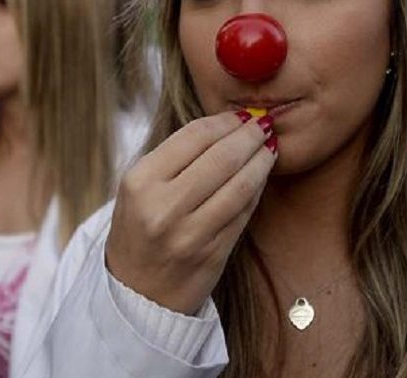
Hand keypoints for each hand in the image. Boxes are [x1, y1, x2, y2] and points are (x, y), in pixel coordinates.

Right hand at [105, 111, 276, 314]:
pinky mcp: (212, 254)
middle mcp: (163, 207)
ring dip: (261, 160)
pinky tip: (262, 174)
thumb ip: (175, 157)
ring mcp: (189, 234)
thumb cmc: (140, 228)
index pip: (193, 136)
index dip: (224, 121)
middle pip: (221, 157)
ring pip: (240, 185)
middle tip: (264, 124)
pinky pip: (244, 212)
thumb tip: (225, 124)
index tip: (240, 115)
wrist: (136, 292)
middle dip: (249, 136)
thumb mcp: (139, 188)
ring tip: (270, 146)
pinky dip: (257, 188)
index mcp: (140, 181)